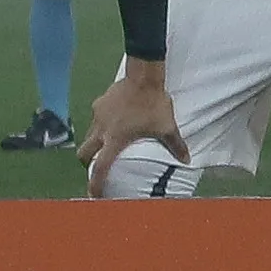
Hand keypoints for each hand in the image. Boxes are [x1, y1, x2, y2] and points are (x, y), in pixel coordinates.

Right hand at [83, 64, 184, 195]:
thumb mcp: (166, 126)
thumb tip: (186, 160)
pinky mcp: (99, 103)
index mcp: (115, 140)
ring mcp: (97, 116)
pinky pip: (96, 118)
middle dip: (88, 163)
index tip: (93, 194)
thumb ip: (175, 145)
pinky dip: (101, 124)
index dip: (95, 184)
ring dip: (94, 142)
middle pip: (84, 153)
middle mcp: (101, 130)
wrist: (143, 75)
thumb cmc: (154, 103)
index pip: (100, 168)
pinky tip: (115, 120)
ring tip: (107, 143)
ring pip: (88, 135)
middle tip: (97, 166)